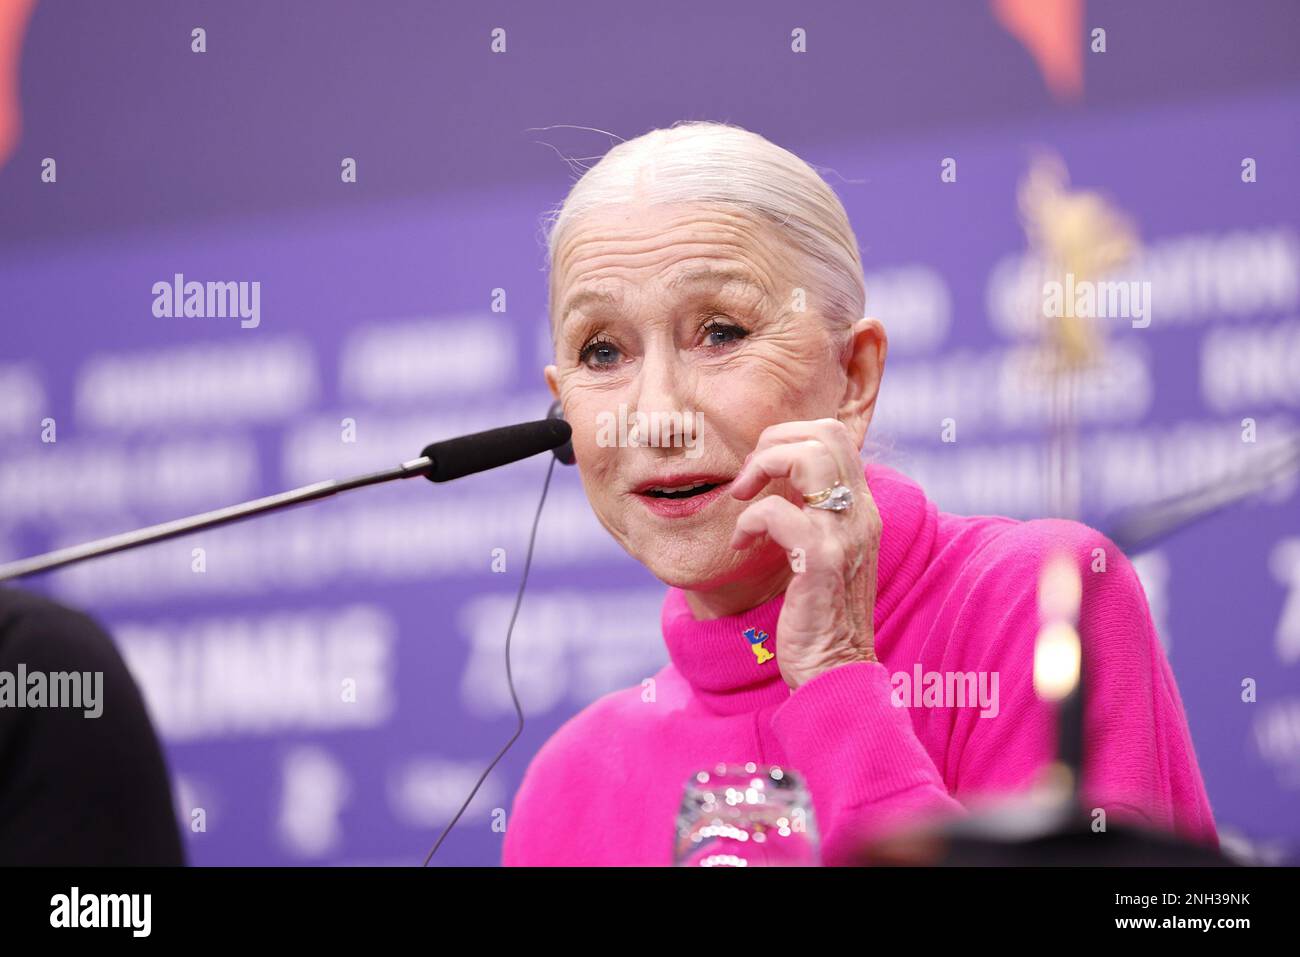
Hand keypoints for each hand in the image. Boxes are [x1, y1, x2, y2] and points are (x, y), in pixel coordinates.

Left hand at [728, 418, 880, 690]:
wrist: (835, 670)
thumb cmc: (819, 613)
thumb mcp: (823, 551)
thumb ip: (812, 514)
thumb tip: (777, 482)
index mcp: (861, 506)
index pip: (834, 435)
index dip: (787, 437)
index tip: (760, 472)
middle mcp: (860, 513)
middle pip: (825, 432)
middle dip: (773, 442)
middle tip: (748, 480)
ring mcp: (844, 535)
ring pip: (808, 458)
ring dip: (762, 468)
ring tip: (742, 499)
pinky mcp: (822, 561)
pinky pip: (777, 513)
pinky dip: (748, 521)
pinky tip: (740, 544)